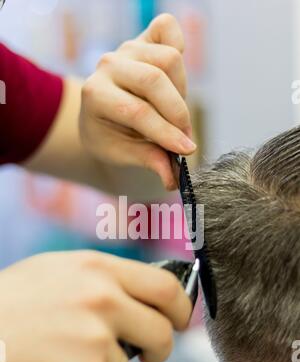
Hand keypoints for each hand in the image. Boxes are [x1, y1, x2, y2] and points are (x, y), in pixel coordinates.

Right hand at [0, 251, 190, 361]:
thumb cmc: (15, 300)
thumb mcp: (63, 270)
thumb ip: (108, 280)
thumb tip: (145, 300)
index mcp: (100, 270)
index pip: (165, 288)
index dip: (182, 308)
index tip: (179, 321)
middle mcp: (104, 302)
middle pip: (161, 334)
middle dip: (159, 350)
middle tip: (148, 354)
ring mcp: (95, 342)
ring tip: (67, 358)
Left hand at [80, 14, 196, 190]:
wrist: (99, 113)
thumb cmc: (109, 135)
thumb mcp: (120, 153)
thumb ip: (147, 160)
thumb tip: (173, 178)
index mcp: (95, 95)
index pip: (137, 111)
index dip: (166, 132)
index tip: (187, 150)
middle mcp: (108, 65)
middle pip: (156, 80)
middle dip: (178, 113)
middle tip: (185, 138)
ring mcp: (126, 49)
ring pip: (169, 59)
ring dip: (180, 91)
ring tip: (174, 113)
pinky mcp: (143, 39)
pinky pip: (168, 29)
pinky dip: (179, 45)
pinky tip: (175, 77)